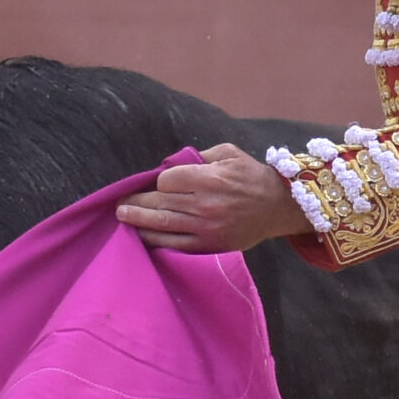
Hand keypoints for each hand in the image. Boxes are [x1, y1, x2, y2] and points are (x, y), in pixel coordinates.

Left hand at [115, 143, 309, 253]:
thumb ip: (198, 156)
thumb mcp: (228, 153)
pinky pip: (176, 244)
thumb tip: (169, 165)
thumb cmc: (251, 176)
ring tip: (122, 216)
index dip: (159, 180)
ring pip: (162, 224)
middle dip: (137, 201)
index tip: (159, 181)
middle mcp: (205, 204)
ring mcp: (206, 227)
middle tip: (120, 202)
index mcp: (210, 178)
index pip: (167, 180)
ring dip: (138, 220)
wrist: (278, 207)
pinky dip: (156, 241)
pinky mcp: (210, 245)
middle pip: (160, 202)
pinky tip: (142, 236)